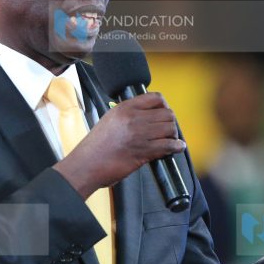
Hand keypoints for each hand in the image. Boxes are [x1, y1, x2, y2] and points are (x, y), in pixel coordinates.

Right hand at [53, 92, 185, 197]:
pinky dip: (176, 147)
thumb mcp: (109, 120)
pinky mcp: (143, 151)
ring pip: (169, 128)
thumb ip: (127, 115)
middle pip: (166, 113)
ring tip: (171, 140)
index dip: (164, 106)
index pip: (154, 98)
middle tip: (168, 130)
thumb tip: (145, 117)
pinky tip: (177, 148)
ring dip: (173, 135)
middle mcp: (133, 118)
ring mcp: (139, 134)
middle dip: (170, 122)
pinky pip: (168, 145)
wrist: (86, 165)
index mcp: (124, 108)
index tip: (164, 113)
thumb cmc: (95, 147)